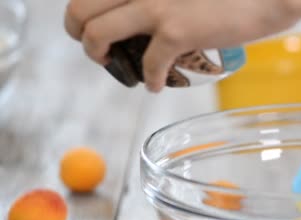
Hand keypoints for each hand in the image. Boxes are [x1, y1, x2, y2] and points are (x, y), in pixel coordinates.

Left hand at [64, 0, 300, 91]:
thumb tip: (148, 12)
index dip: (89, 10)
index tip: (100, 22)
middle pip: (81, 7)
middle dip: (79, 32)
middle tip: (94, 46)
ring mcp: (155, 5)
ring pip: (97, 33)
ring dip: (99, 56)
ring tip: (114, 65)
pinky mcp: (176, 31)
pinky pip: (149, 65)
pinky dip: (150, 81)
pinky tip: (156, 86)